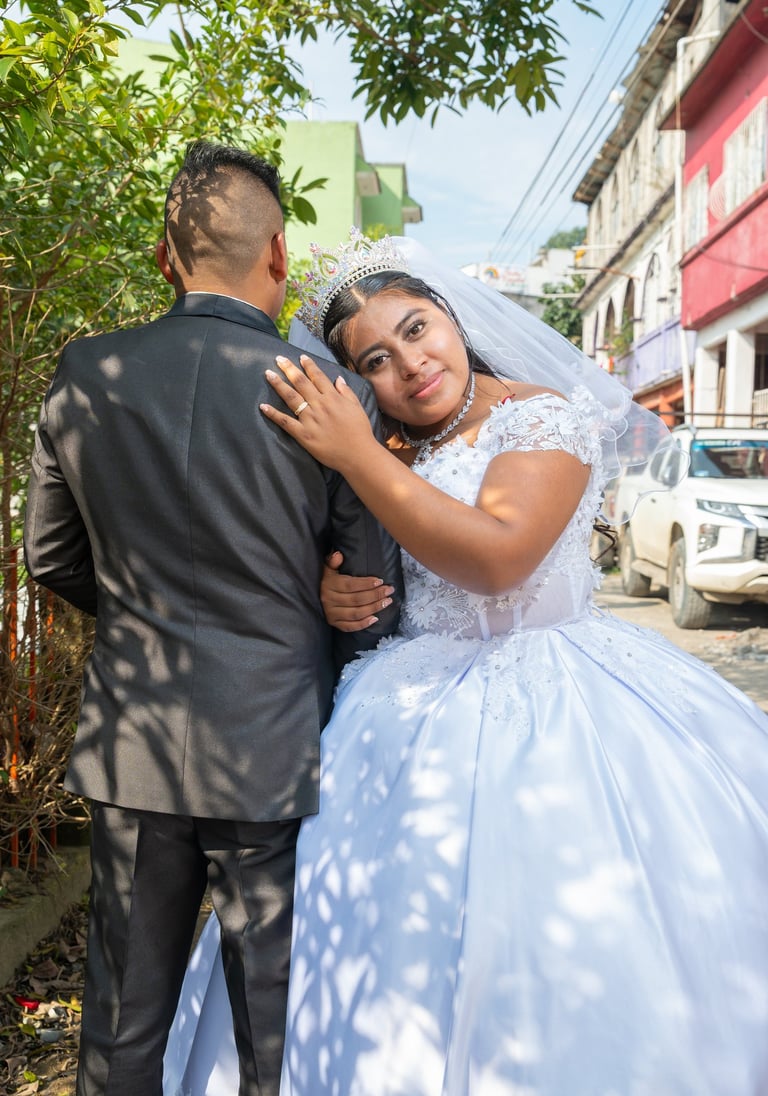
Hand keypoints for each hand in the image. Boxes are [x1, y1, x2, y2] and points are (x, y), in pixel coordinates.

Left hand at [260, 354, 376, 471]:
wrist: (358, 455)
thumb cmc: (360, 431)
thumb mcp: (357, 407)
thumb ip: (347, 392)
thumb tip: (338, 379)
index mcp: (333, 398)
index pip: (318, 377)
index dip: (308, 366)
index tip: (300, 357)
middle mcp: (319, 405)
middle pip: (301, 383)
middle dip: (289, 369)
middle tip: (278, 359)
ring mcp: (310, 419)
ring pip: (291, 398)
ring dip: (278, 385)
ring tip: (268, 374)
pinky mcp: (303, 435)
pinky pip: (285, 422)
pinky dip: (274, 414)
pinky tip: (263, 406)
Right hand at [321, 550, 394, 631]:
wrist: (311, 596)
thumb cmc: (326, 580)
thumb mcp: (327, 569)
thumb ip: (333, 561)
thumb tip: (338, 555)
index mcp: (329, 585)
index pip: (350, 585)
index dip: (366, 583)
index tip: (380, 581)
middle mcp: (329, 600)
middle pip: (356, 599)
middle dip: (375, 595)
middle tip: (389, 590)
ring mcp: (331, 614)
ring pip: (356, 613)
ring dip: (373, 608)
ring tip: (387, 602)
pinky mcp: (334, 623)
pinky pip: (350, 626)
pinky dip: (363, 624)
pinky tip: (375, 618)